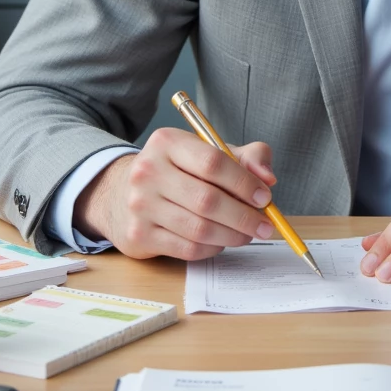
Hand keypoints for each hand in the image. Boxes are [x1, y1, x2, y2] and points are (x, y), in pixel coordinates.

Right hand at [73, 128, 277, 260]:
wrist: (122, 194)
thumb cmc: (178, 172)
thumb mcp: (209, 152)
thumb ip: (246, 157)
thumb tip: (268, 178)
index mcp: (166, 142)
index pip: (213, 162)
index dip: (244, 183)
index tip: (265, 197)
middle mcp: (148, 171)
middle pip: (208, 200)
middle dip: (244, 216)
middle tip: (266, 225)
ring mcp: (140, 205)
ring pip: (200, 228)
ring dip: (233, 235)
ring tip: (248, 234)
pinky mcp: (139, 235)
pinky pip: (188, 248)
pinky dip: (213, 248)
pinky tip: (222, 241)